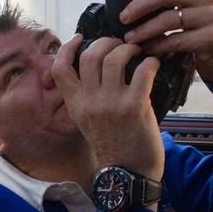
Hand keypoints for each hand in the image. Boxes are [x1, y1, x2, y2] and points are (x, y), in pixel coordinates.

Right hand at [52, 34, 164, 180]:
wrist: (129, 174)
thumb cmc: (113, 145)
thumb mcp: (88, 121)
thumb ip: (87, 96)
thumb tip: (96, 69)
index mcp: (76, 104)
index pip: (59, 68)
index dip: (68, 47)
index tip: (80, 37)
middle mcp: (90, 102)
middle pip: (90, 55)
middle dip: (106, 42)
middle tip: (119, 44)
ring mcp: (111, 104)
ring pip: (115, 58)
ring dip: (129, 49)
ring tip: (137, 52)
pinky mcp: (134, 106)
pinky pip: (142, 71)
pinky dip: (150, 62)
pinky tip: (153, 65)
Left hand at [117, 0, 212, 84]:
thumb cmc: (201, 29)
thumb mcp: (192, 6)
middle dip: (140, 5)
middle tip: (124, 17)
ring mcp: (211, 18)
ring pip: (169, 19)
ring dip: (144, 29)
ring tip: (130, 38)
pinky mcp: (210, 39)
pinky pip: (176, 40)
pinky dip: (158, 45)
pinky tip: (148, 49)